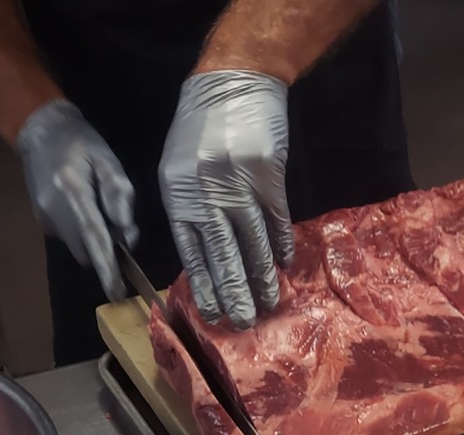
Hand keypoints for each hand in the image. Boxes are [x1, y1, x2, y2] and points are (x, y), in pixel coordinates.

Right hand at [16, 100, 136, 301]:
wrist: (39, 130)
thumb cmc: (80, 142)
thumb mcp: (107, 159)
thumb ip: (119, 193)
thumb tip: (125, 230)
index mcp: (73, 192)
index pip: (94, 238)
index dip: (106, 268)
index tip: (117, 292)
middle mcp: (55, 211)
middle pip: (87, 251)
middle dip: (104, 252)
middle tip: (119, 231)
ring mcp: (44, 218)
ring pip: (77, 248)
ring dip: (93, 242)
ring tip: (98, 214)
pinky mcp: (41, 220)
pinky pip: (68, 238)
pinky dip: (80, 233)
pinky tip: (82, 209)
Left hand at [159, 71, 295, 328]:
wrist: (232, 81)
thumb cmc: (201, 128)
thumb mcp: (180, 168)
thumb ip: (191, 209)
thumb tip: (206, 259)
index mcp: (179, 194)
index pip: (192, 252)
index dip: (204, 286)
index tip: (214, 314)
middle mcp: (206, 192)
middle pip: (223, 255)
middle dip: (234, 293)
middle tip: (244, 323)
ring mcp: (238, 183)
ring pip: (252, 242)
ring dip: (262, 277)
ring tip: (269, 303)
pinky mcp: (268, 174)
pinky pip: (276, 218)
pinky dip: (280, 243)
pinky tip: (284, 265)